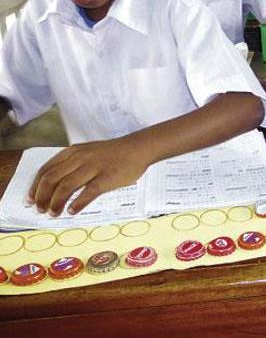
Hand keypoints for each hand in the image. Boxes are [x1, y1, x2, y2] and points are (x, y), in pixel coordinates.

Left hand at [27, 138, 150, 215]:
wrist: (138, 149)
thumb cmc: (113, 154)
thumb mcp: (88, 153)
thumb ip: (73, 164)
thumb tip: (56, 186)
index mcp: (72, 152)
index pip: (46, 170)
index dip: (35, 187)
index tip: (31, 200)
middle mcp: (79, 158)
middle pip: (51, 179)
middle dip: (42, 197)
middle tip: (40, 210)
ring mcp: (93, 168)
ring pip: (65, 187)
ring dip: (56, 203)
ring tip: (53, 213)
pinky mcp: (106, 178)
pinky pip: (87, 193)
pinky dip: (77, 204)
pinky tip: (72, 211)